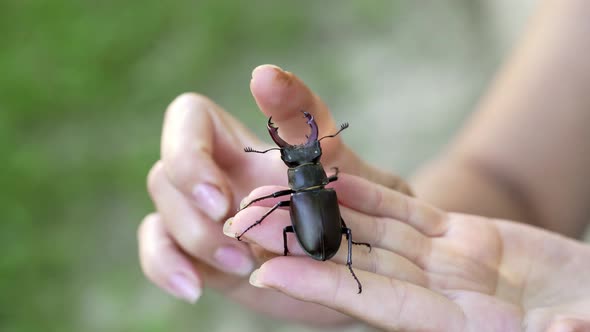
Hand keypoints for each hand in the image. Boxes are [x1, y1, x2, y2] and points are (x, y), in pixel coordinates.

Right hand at [138, 64, 410, 324]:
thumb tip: (263, 74)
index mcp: (235, 139)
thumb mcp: (330, 155)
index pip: (186, 120)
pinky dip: (165, 268)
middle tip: (239, 240)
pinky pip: (158, 253)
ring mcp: (199, 213)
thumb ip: (299, 114)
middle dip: (195, 211)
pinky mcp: (198, 252)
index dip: (189, 154)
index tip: (223, 196)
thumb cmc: (345, 195)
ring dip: (193, 241)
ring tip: (242, 265)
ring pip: (161, 215)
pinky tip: (192, 289)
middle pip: (167, 174)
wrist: (351, 252)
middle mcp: (209, 172)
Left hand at [227, 174, 589, 330]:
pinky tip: (336, 182)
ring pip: (373, 233)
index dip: (321, 287)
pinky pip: (407, 214)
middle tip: (247, 223)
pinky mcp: (461, 237)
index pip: (374, 304)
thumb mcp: (582, 327)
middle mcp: (437, 295)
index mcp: (456, 326)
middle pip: (356, 264)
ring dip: (325, 212)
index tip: (267, 275)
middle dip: (302, 242)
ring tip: (277, 192)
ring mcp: (446, 263)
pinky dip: (371, 198)